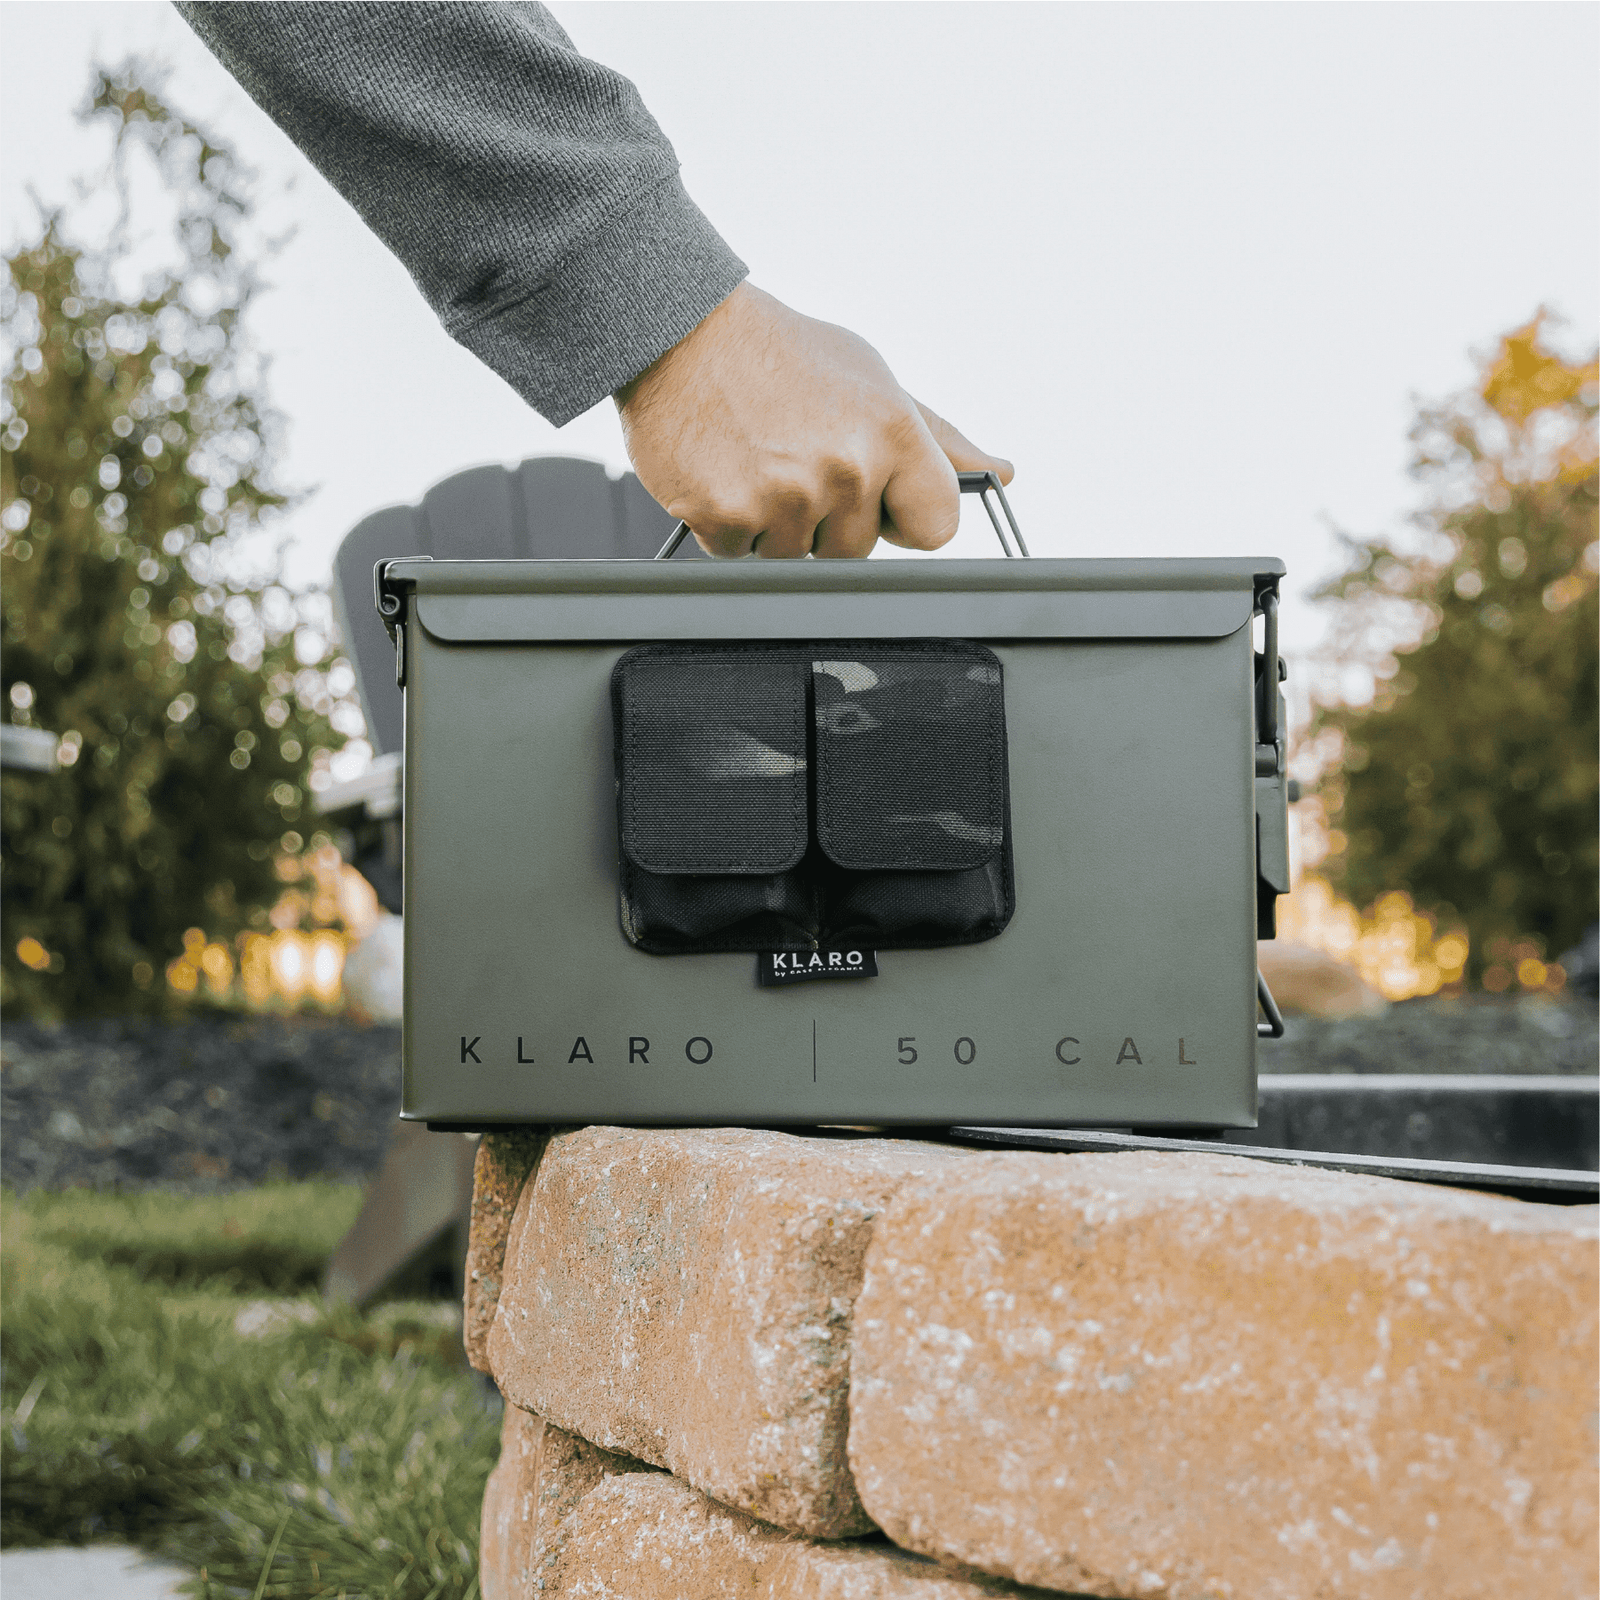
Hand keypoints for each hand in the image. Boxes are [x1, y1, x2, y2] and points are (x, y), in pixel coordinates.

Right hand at [614, 283, 1012, 558]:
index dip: (905, 516)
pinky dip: (729, 524)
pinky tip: (725, 470)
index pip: (938, 525)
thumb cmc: (778, 352)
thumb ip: (937, 438)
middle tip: (797, 459)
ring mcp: (786, 496)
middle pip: (858, 550)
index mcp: (891, 430)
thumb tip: (998, 473)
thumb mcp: (872, 379)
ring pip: (798, 556)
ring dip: (776, 523)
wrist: (679, 331)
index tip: (881, 499)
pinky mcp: (727, 517)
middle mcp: (845, 466)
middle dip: (829, 519)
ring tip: (757, 458)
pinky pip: (741, 555)